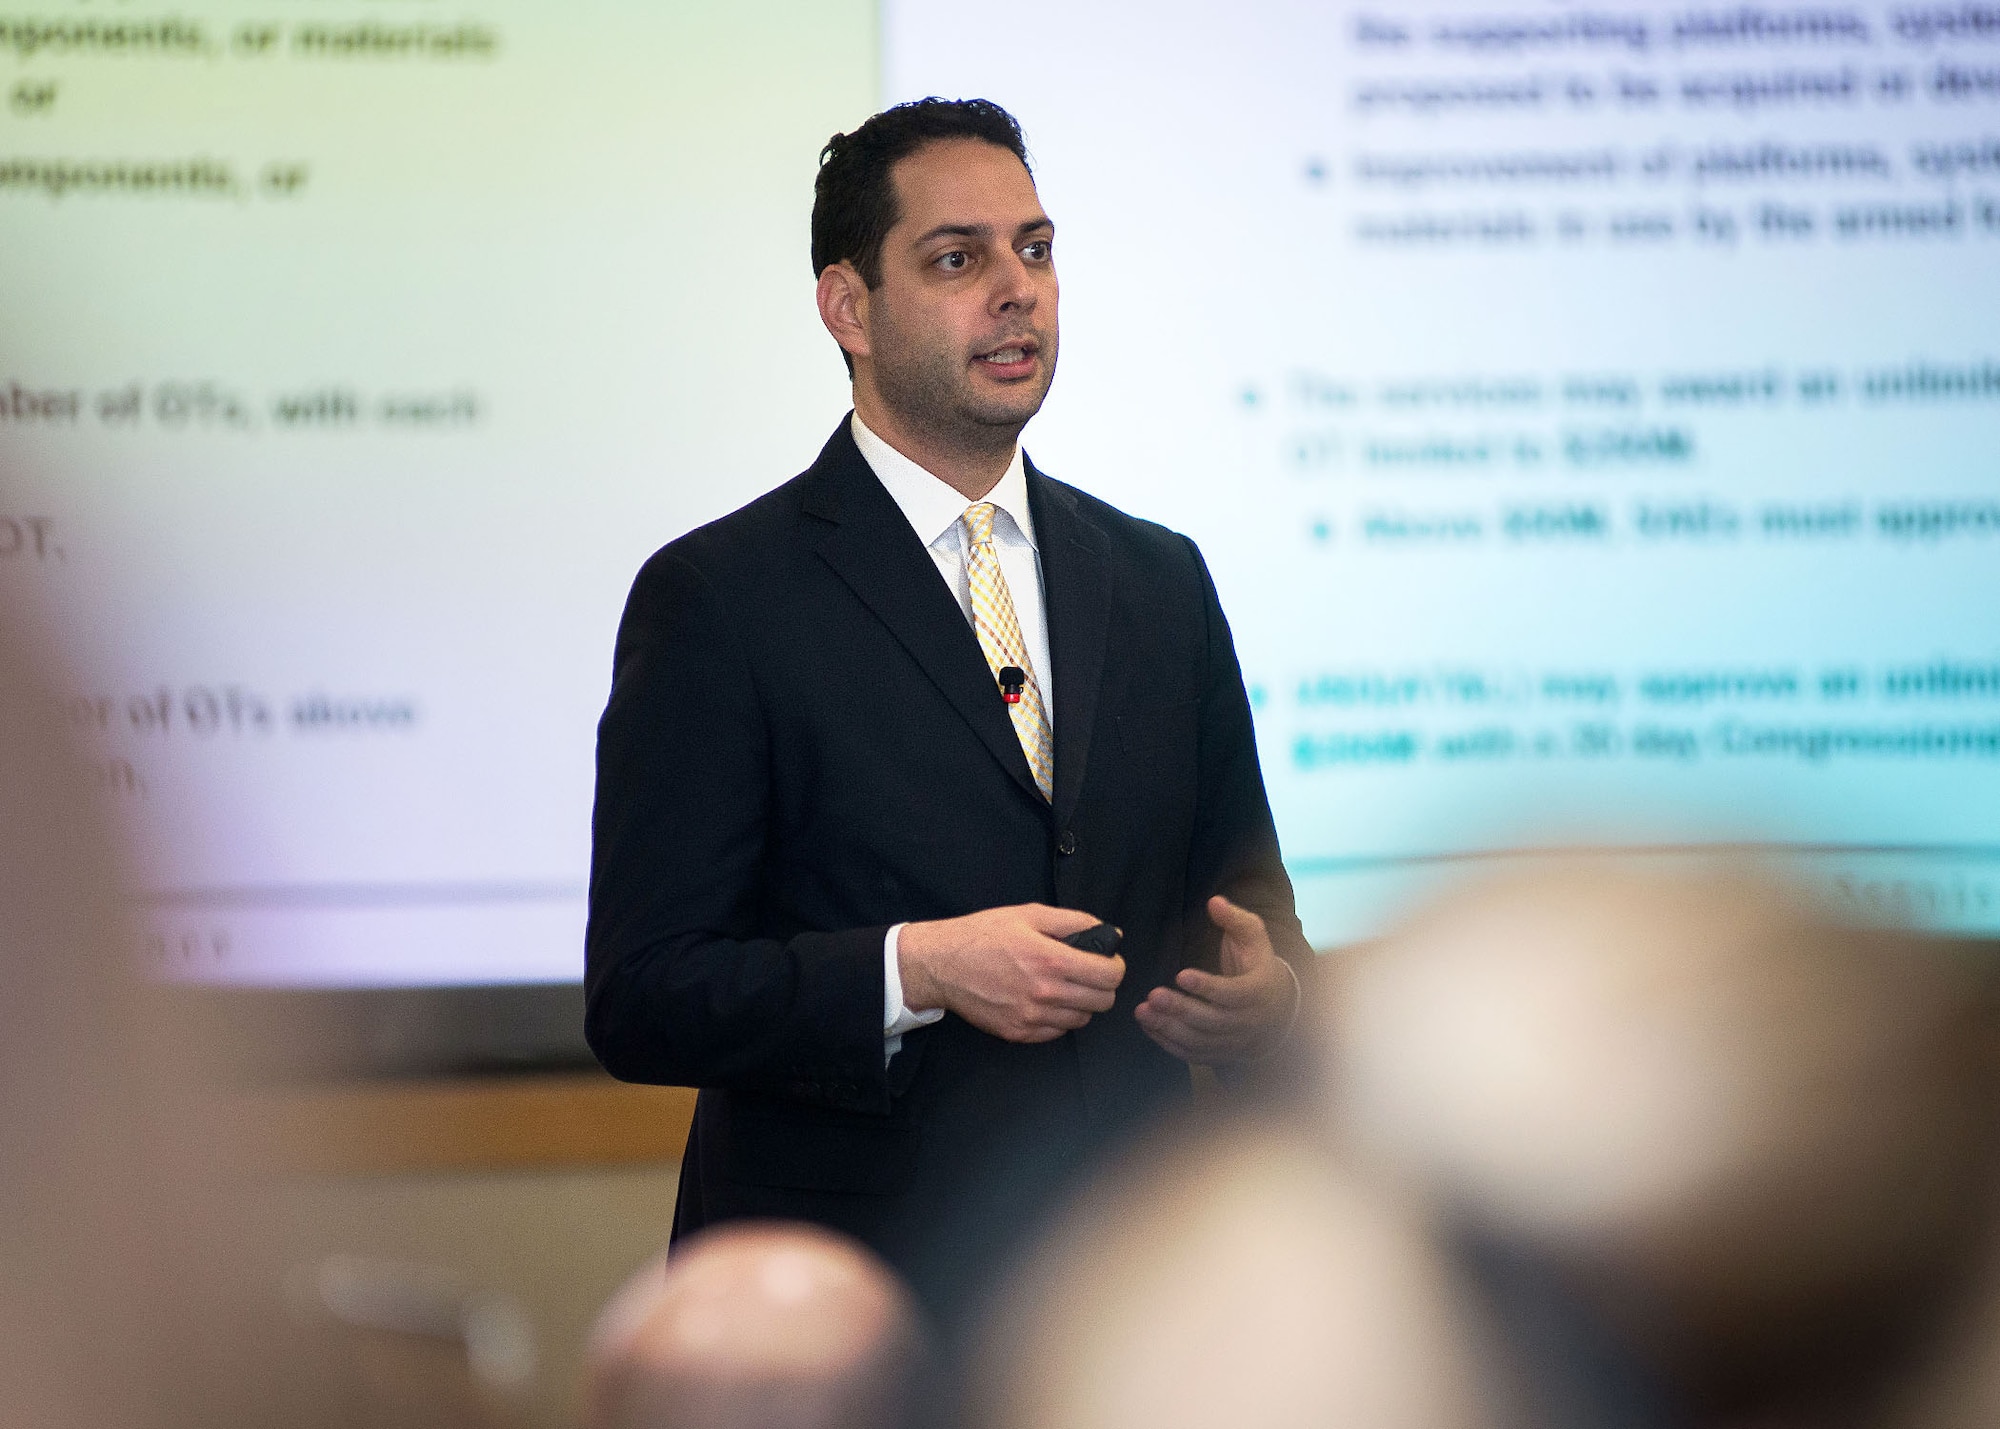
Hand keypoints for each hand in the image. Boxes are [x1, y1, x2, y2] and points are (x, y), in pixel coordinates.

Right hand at [898, 904, 1127, 1043]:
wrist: (942, 964)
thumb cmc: (985, 934)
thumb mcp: (1029, 914)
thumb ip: (1075, 922)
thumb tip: (1110, 933)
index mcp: (1051, 960)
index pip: (1109, 976)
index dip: (1114, 966)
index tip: (1105, 961)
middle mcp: (1045, 993)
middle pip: (1102, 1002)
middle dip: (1101, 985)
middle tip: (1086, 973)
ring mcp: (1032, 1018)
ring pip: (1082, 1020)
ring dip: (1080, 1003)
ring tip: (1062, 985)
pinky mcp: (1018, 1033)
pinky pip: (1057, 1032)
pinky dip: (1058, 1018)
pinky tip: (1043, 1000)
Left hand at [1135, 895, 1297, 1063]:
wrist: (1276, 1008)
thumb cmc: (1257, 965)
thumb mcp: (1254, 937)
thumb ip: (1235, 919)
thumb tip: (1214, 901)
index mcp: (1259, 991)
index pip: (1234, 994)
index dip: (1208, 987)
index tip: (1181, 974)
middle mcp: (1247, 1022)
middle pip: (1212, 1021)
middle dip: (1181, 1009)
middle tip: (1154, 995)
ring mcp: (1232, 1042)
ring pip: (1199, 1041)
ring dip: (1169, 1027)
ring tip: (1143, 1010)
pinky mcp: (1218, 1053)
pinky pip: (1192, 1054)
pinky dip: (1168, 1043)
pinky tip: (1148, 1025)